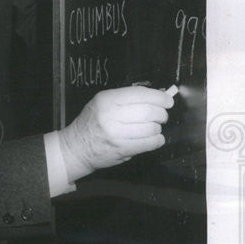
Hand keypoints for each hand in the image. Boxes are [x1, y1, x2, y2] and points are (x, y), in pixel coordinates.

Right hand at [58, 86, 173, 183]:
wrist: (76, 148)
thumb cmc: (92, 122)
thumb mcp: (103, 102)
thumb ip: (127, 98)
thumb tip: (158, 96)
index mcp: (107, 100)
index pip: (140, 94)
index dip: (159, 97)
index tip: (168, 101)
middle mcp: (111, 115)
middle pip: (149, 111)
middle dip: (161, 113)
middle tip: (161, 116)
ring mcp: (116, 134)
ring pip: (152, 128)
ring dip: (158, 128)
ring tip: (153, 128)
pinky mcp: (122, 149)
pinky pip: (150, 143)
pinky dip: (157, 140)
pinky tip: (153, 138)